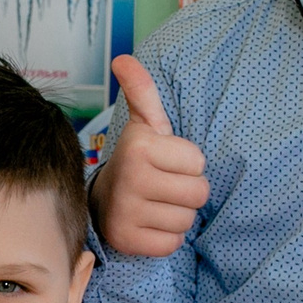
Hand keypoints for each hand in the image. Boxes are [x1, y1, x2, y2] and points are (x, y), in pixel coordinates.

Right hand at [90, 55, 207, 256]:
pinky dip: (166, 237)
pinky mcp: (128, 241)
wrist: (102, 202)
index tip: (166, 163)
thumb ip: (142, 91)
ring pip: (186, 221)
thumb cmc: (138, 161)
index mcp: (139, 147)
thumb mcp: (144, 125)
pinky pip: (172, 244)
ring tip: (156, 204)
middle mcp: (130, 178)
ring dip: (177, 215)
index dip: (188, 165)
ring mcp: (127, 212)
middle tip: (164, 186)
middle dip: (187, 192)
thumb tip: (123, 59)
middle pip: (198, 193)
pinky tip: (149, 224)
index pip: (199, 163)